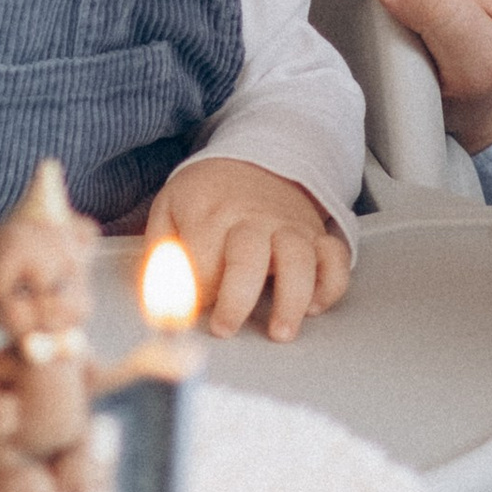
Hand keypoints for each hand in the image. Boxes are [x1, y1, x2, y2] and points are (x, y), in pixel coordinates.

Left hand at [149, 158, 349, 341]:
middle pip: (249, 259)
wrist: (253, 160)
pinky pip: (334, 259)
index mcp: (211, 214)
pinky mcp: (315, 234)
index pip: (202, 263)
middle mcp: (253, 220)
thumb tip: (157, 296)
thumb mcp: (169, 208)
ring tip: (281, 331)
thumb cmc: (209, 193)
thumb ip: (160, 252)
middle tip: (225, 328)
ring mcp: (289, 226)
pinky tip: (313, 306)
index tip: (188, 313)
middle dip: (237, 299)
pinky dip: (331, 285)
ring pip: (299, 260)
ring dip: (293, 300)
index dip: (194, 293)